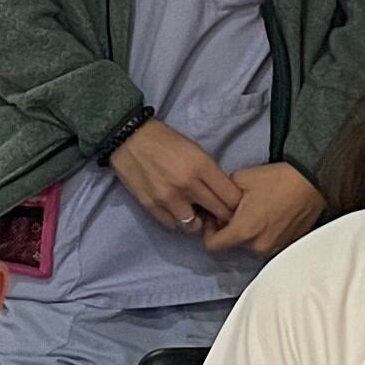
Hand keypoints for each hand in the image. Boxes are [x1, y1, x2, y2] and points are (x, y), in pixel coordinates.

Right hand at [106, 119, 240, 237]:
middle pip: (218, 213)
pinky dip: (177, 221)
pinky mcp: (152, 206)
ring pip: (194, 226)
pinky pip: (172, 225)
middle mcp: (188, 185)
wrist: (129, 138)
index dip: (235, 204)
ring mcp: (168, 198)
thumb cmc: (165, 140)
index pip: (231, 197)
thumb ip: (209, 173)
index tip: (232, 205)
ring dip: (197, 222)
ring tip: (194, 213)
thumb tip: (222, 195)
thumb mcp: (195, 149)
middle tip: (218, 214)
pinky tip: (175, 210)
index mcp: (202, 166)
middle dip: (222, 216)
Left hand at [202, 164, 323, 255]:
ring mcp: (274, 248)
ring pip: (249, 244)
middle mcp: (258, 246)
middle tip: (236, 209)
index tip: (214, 218)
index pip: (212, 246)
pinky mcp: (287, 245)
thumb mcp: (241, 179)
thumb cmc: (278, 179)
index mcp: (244, 231)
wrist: (312, 181)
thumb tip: (213, 206)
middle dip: (230, 227)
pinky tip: (269, 214)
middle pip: (232, 243)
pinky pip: (266, 242)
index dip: (208, 230)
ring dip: (248, 231)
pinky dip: (263, 232)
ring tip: (256, 210)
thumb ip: (220, 196)